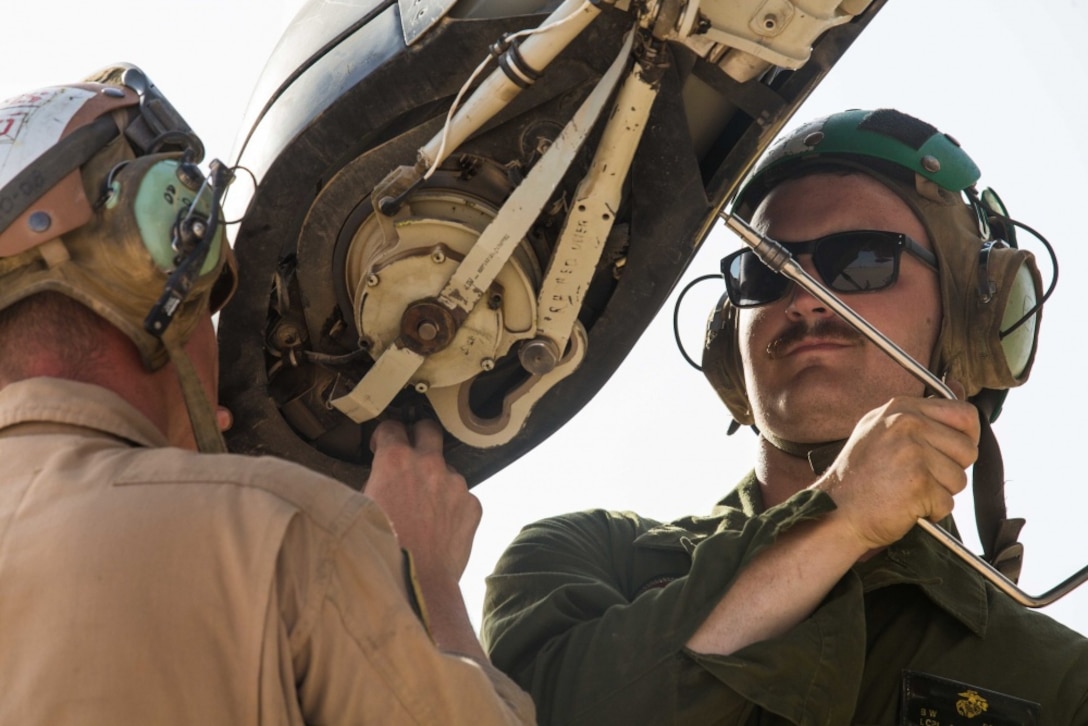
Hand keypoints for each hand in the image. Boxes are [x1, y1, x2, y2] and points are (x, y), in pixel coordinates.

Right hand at [364, 419, 480, 581]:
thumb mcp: (359, 509)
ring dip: (436, 480)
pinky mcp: (472, 504)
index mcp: (395, 461)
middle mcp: (429, 464)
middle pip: (429, 430)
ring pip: (447, 470)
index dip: (385, 436)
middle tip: (411, 452)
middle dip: (419, 436)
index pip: (392, 427)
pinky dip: (451, 506)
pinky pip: (461, 497)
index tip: (382, 446)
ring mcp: (455, 484)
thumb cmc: (380, 550)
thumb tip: (376, 478)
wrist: (416, 583)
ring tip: (423, 510)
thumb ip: (372, 483)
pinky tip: (439, 528)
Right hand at [814, 387, 979, 553]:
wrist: (835, 511)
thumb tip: (961, 396)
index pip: (965, 414)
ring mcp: (912, 452)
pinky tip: (906, 506)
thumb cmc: (859, 477)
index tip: (949, 453)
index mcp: (901, 408)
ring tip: (908, 491)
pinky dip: (931, 512)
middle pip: (968, 449)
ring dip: (940, 493)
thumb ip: (919, 416)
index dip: (966, 438)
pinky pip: (948, 503)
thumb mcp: (881, 429)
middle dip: (950, 470)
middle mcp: (907, 424)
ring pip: (960, 479)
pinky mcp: (918, 483)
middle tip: (918, 477)